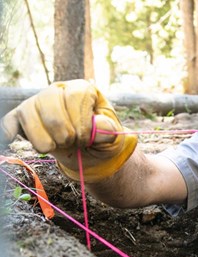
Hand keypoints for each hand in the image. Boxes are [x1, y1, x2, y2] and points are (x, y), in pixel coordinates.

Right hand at [0, 80, 136, 181]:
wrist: (87, 152)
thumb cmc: (100, 139)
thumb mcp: (112, 135)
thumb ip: (107, 130)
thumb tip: (97, 126)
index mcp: (81, 89)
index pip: (75, 96)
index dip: (80, 122)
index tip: (85, 138)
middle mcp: (57, 90)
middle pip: (49, 102)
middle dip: (63, 131)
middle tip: (73, 143)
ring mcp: (37, 102)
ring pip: (29, 113)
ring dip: (44, 139)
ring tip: (58, 146)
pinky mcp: (22, 117)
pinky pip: (10, 120)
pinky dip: (10, 130)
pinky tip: (12, 138)